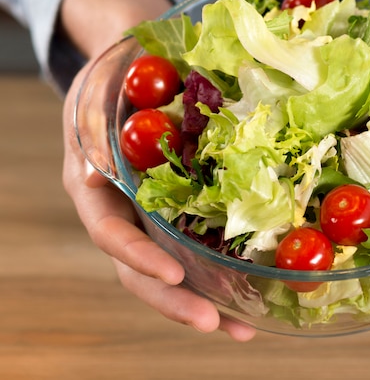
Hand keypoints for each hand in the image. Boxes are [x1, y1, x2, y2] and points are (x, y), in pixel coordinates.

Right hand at [59, 0, 255, 339]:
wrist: (134, 65)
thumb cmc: (117, 71)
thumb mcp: (103, 82)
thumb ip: (100, 118)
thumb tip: (107, 164)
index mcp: (94, 181)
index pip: (110, 231)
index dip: (137, 256)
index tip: (171, 276)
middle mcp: (122, 206)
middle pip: (140, 267)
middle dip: (177, 300)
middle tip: (219, 324)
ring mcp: (151, 209)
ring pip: (171, 263)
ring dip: (206, 296)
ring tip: (247, 324)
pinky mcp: (180, 203)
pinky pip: (197, 238)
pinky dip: (221, 264)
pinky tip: (254, 281)